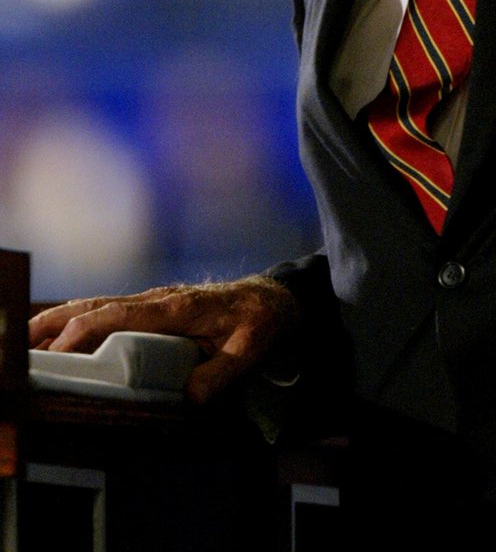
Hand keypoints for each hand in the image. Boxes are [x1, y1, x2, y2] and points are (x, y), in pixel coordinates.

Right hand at [28, 276, 298, 404]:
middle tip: (24, 339)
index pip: (119, 315)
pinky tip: (66, 336)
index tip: (59, 352)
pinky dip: (82, 319)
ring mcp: (155, 301)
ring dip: (64, 318)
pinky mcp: (155, 308)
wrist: (271, 298)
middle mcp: (159, 300)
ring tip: (32, 338)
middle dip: (58, 320)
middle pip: (99, 304)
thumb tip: (187, 397)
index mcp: (176, 307)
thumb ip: (219, 375)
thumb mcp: (248, 350)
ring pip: (100, 304)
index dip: (85, 331)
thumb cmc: (258, 321)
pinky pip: (111, 310)